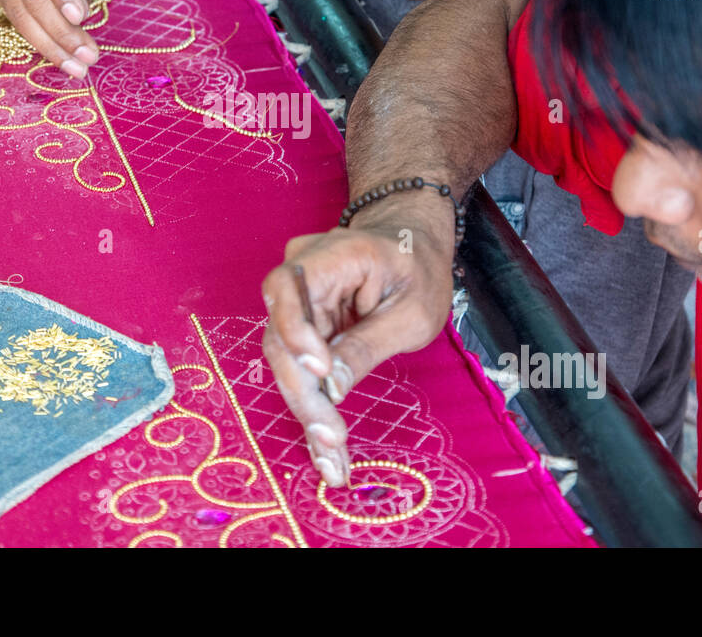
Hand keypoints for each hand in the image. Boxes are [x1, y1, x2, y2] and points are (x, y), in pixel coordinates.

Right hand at [260, 196, 455, 486]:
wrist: (411, 243)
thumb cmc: (419, 270)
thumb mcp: (413, 312)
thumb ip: (368, 344)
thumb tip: (331, 388)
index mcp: (333, 255)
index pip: (288, 289)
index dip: (296, 333)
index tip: (323, 372)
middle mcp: (301, 272)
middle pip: (282, 336)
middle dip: (304, 394)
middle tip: (330, 443)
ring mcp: (297, 298)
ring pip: (287, 359)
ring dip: (307, 409)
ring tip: (330, 458)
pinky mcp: (302, 323)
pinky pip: (300, 363)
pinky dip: (315, 402)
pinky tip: (326, 443)